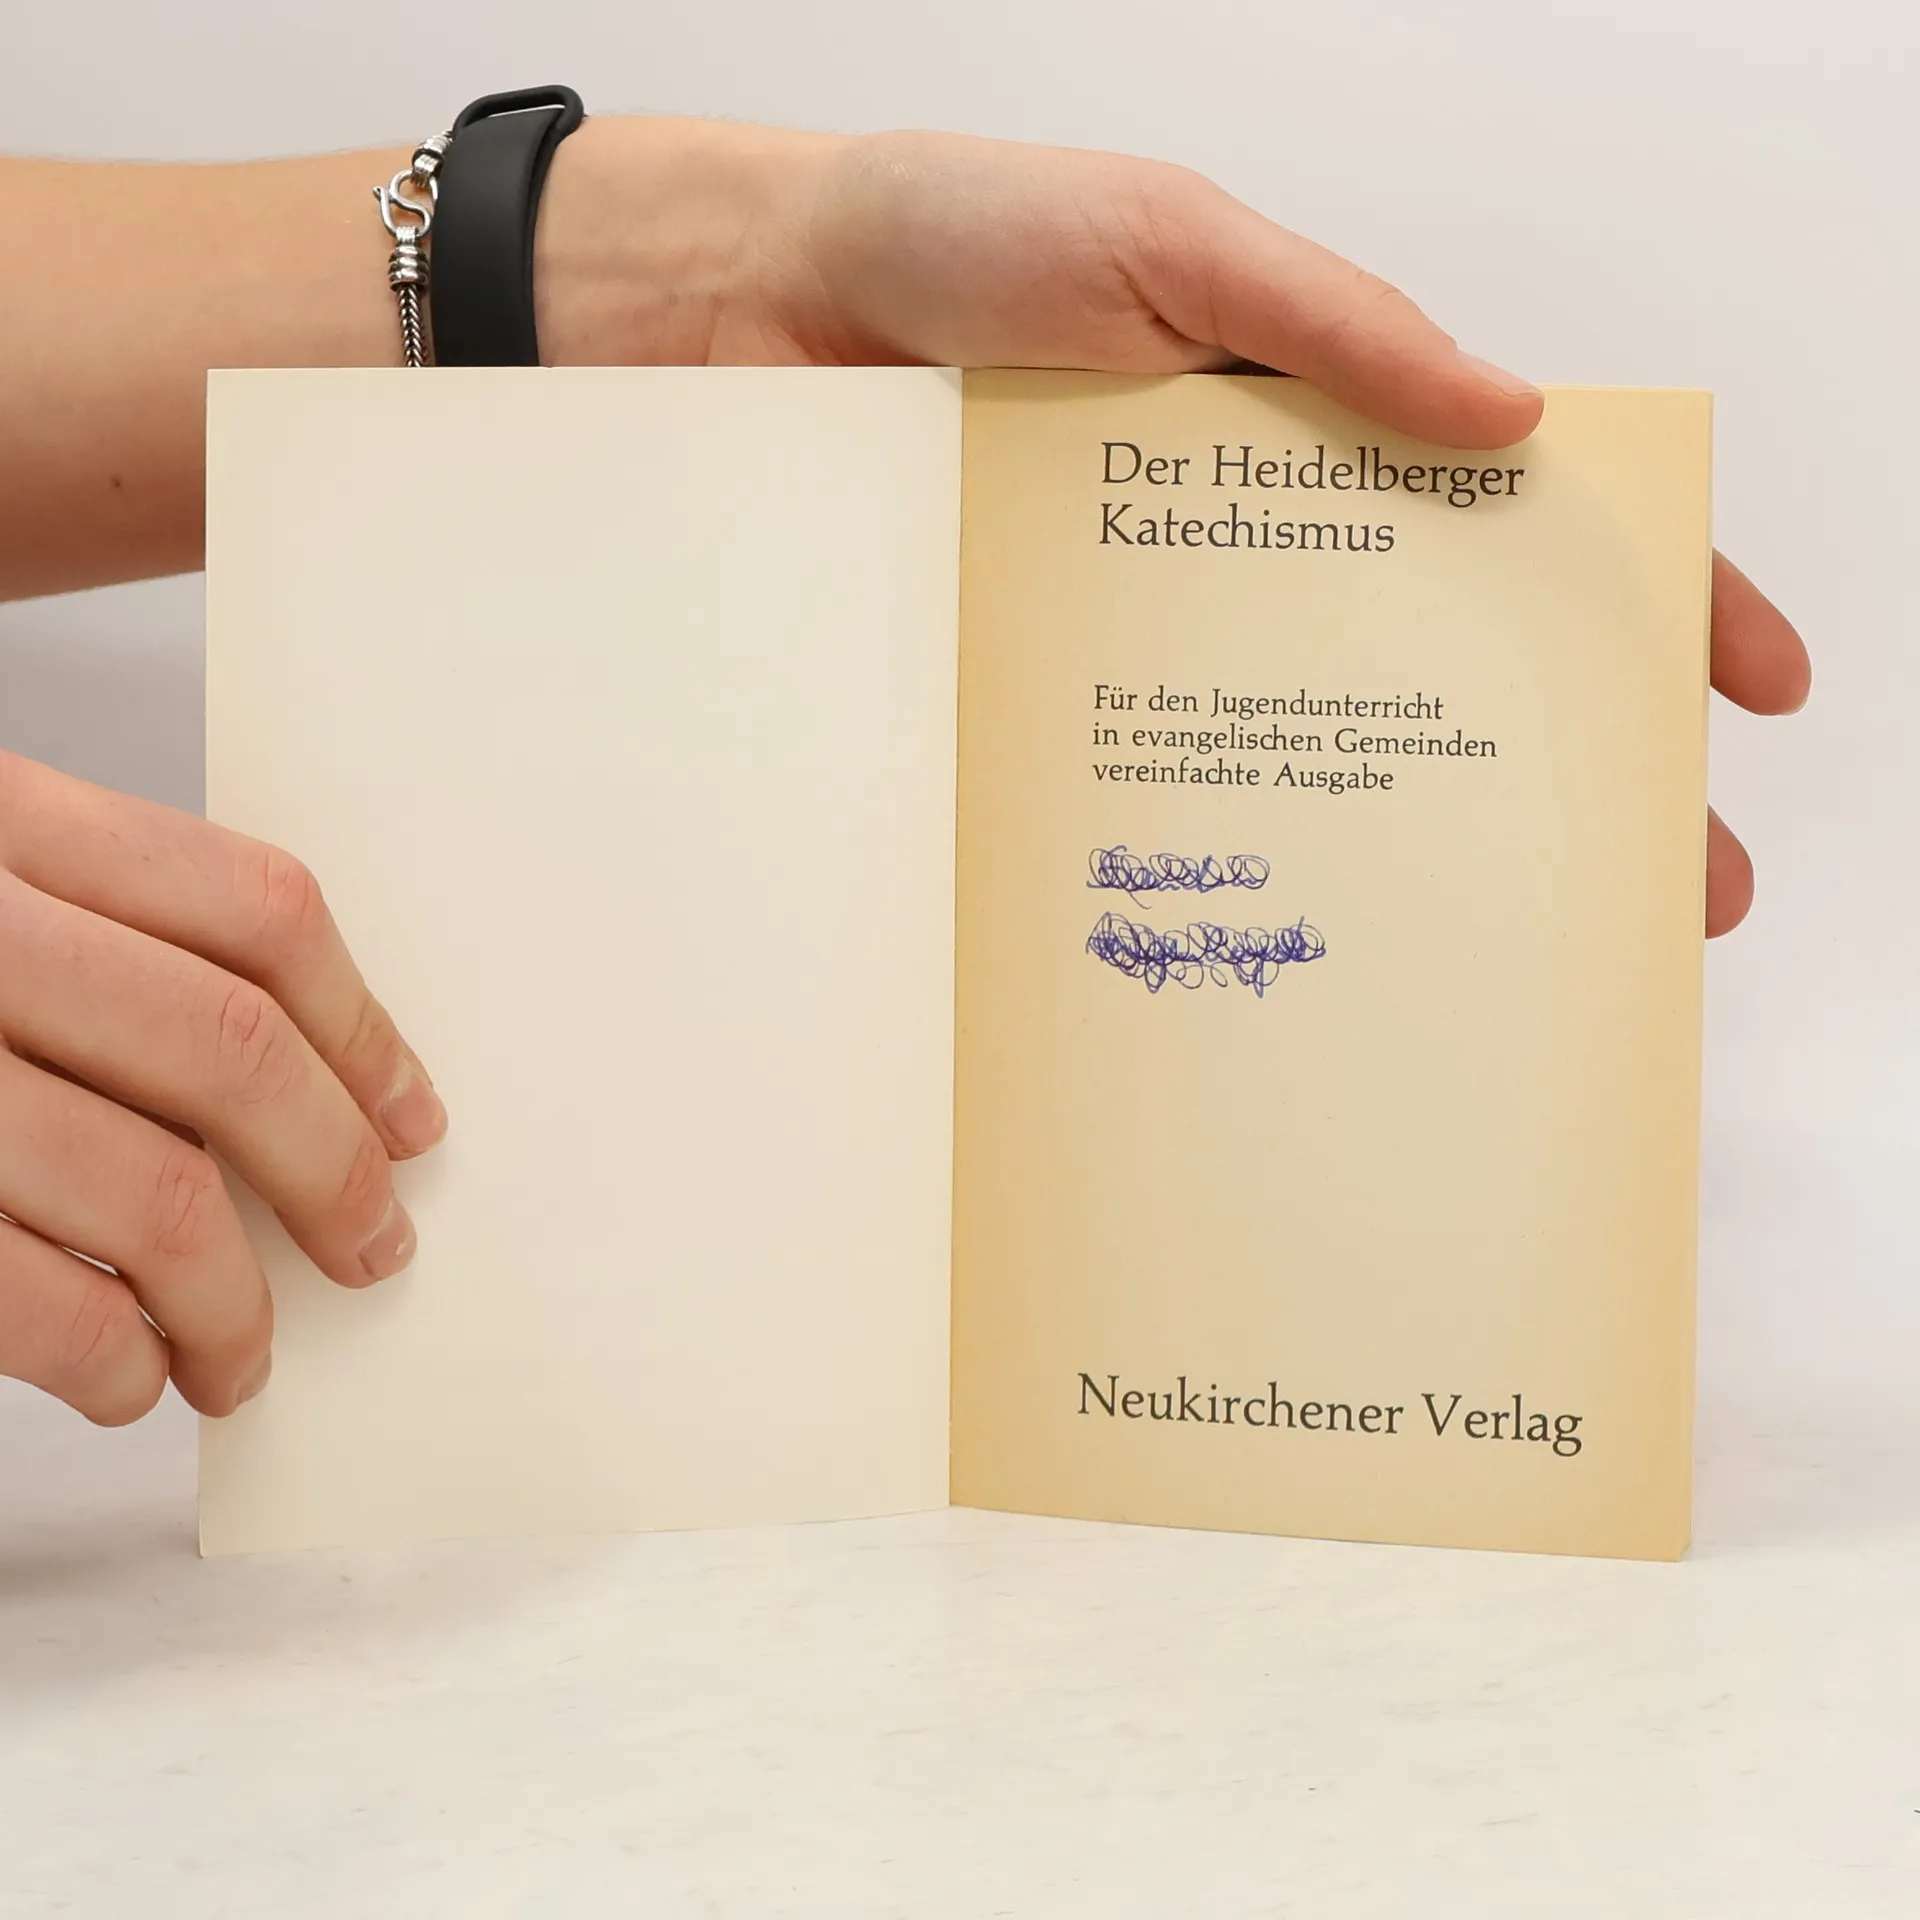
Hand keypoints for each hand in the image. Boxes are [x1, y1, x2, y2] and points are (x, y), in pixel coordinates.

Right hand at [0, 751, 444, 1423]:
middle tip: (371, 1248)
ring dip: (235, 1307)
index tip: (411, 1117)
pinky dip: (111, 1360)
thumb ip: (99, 939)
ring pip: (152, 1194)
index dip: (363, 1028)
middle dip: (331, 1173)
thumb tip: (317, 1086)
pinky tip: (130, 1376)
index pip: (253, 911)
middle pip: (225, 1052)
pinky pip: (34, 1300)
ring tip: (247, 1354)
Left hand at [549, 122, 1809, 933]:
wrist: (746, 314)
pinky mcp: (1044, 693)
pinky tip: (1274, 934)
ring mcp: (1146, 635)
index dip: (1655, 594)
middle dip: (1569, 780)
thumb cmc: (959, 236)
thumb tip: (1515, 426)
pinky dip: (1217, 856)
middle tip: (1668, 896)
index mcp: (1316, 430)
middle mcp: (1249, 551)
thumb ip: (1335, 329)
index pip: (1524, 516)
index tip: (1753, 685)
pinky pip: (1147, 783)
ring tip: (1487, 961)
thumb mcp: (1168, 244)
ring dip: (1406, 854)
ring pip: (1306, 755)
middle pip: (1444, 673)